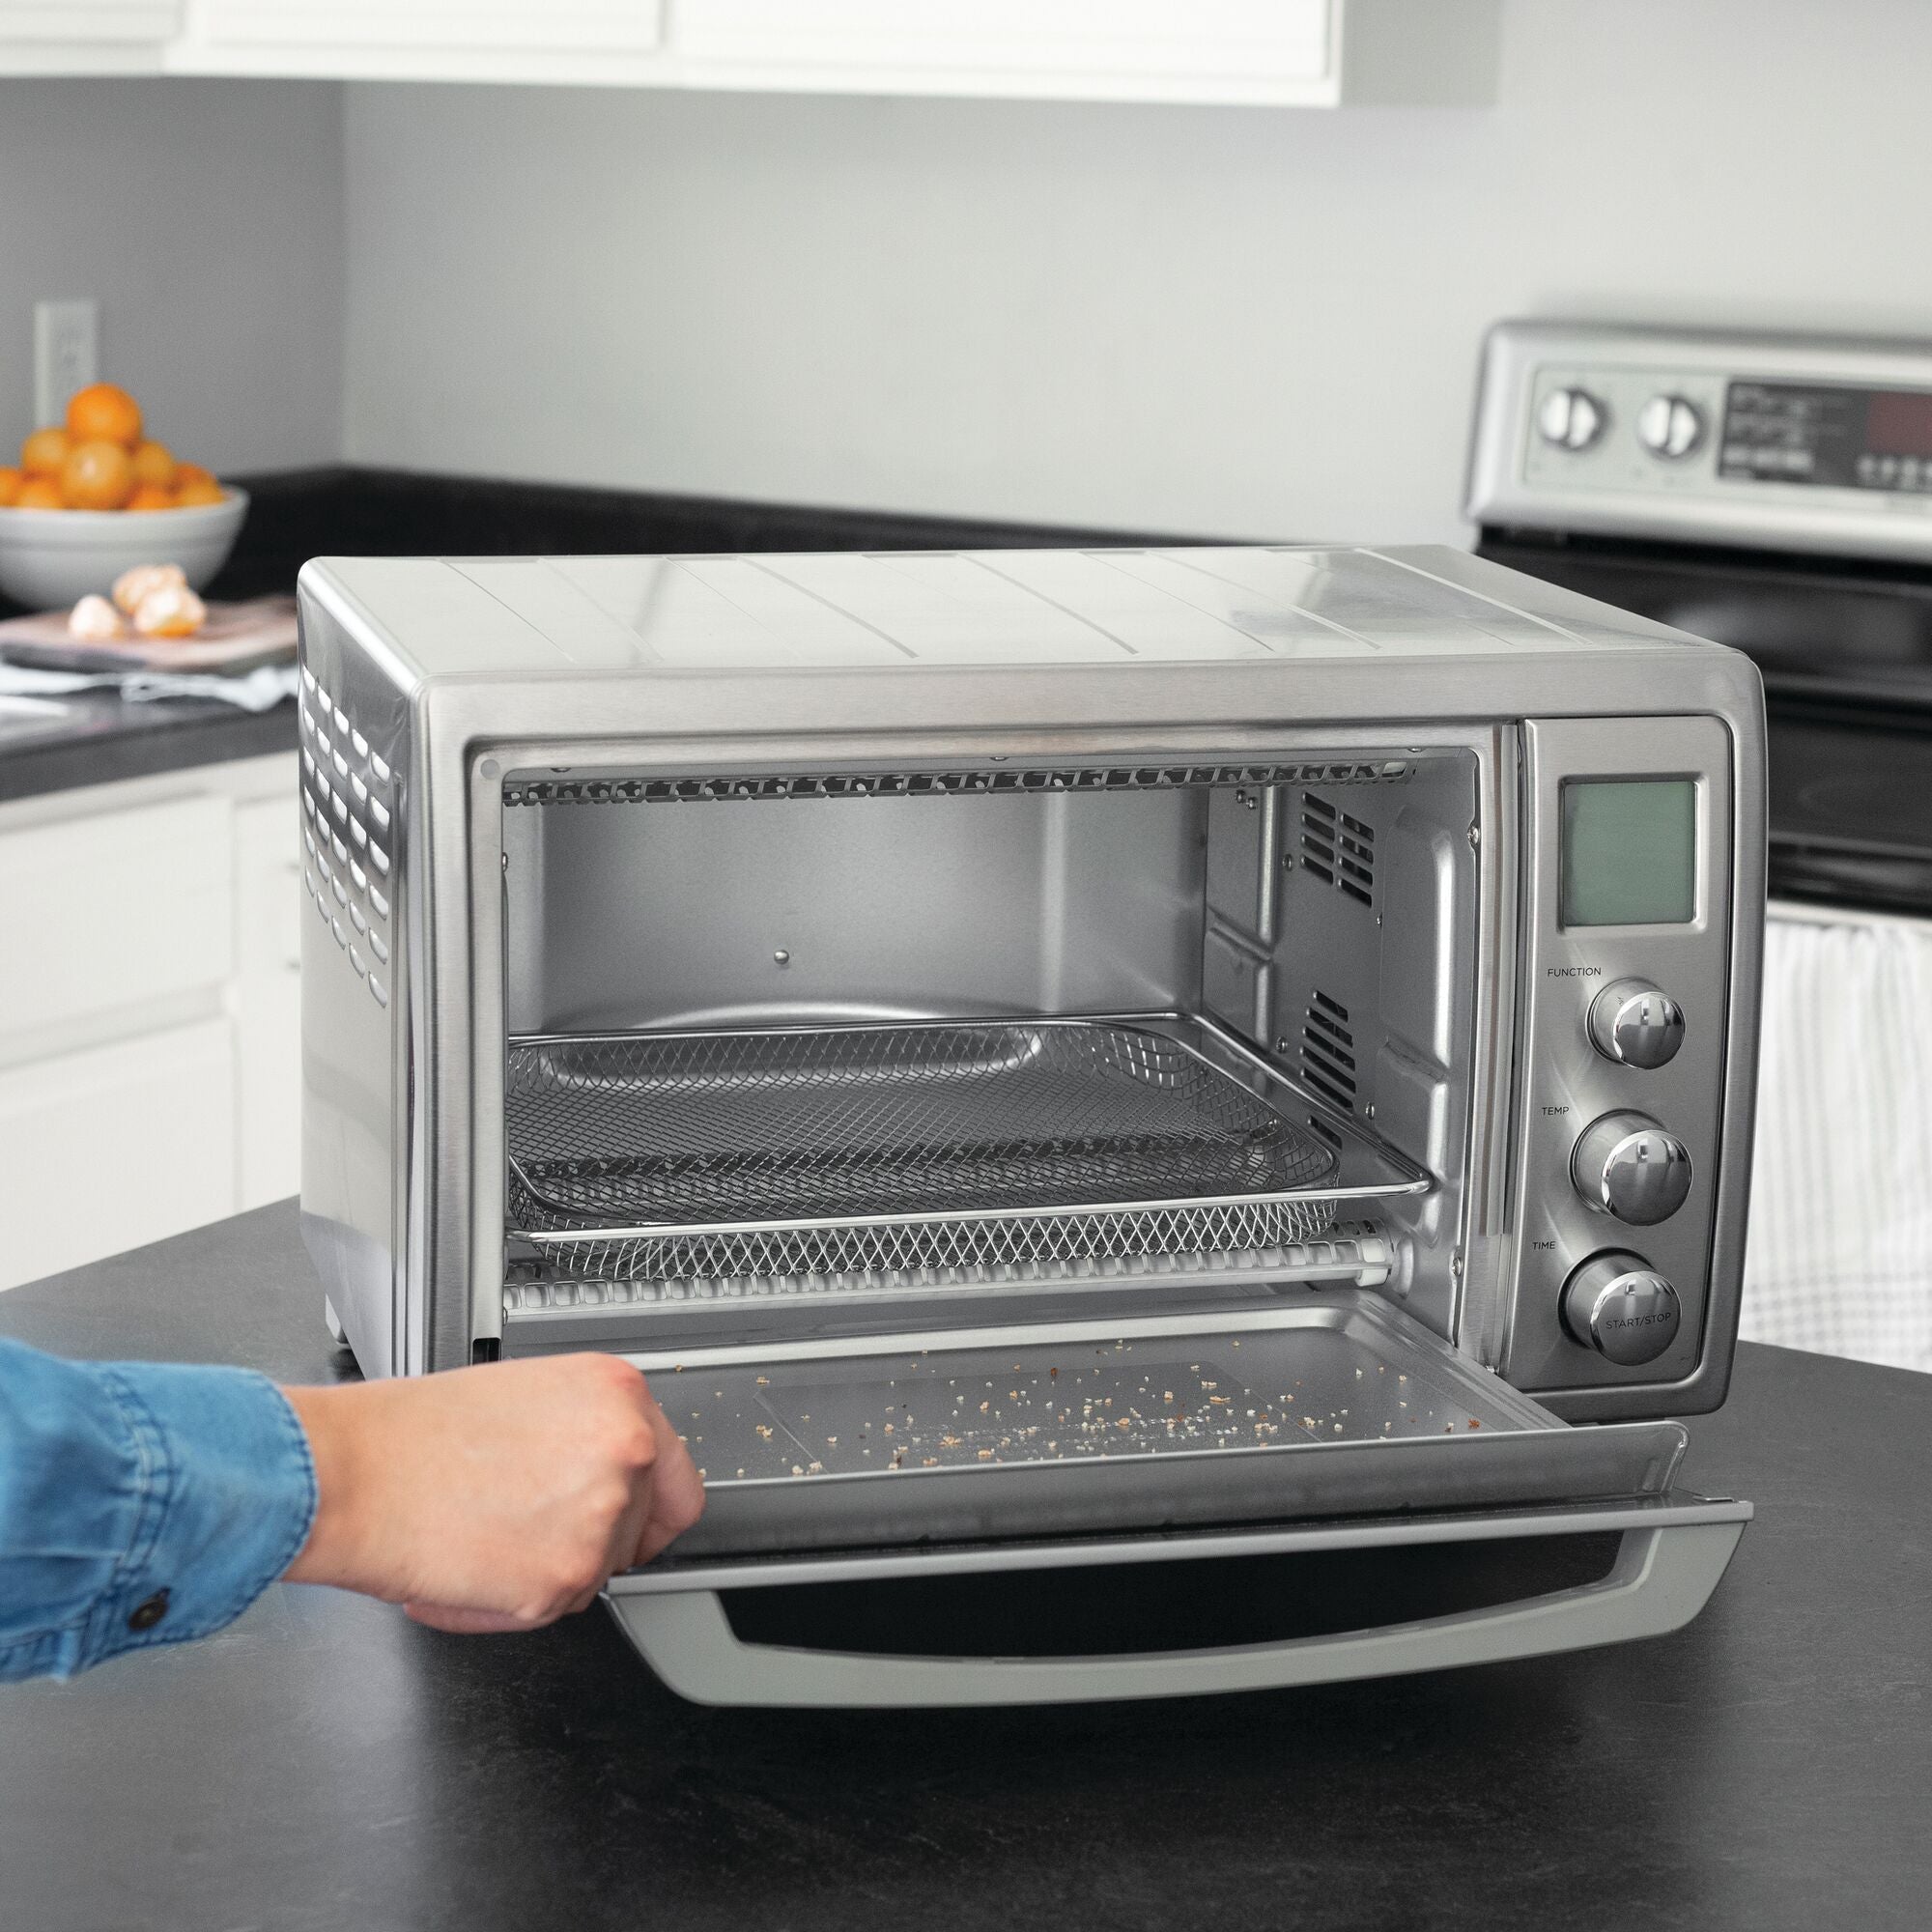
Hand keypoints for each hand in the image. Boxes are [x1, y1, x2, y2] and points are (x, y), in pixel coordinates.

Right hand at [281, 1353, 704, 1632]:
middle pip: (638, 1531)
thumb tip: (609, 1476)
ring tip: (484, 1531)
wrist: (354, 1473)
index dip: (647, 1509)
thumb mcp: (530, 1398)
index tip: (628, 1524)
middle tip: (521, 1522)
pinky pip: (551, 1611)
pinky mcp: (566, 1577)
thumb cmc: (415, 1436)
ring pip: (596, 1573)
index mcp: (619, 1394)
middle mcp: (625, 1449)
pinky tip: (469, 1562)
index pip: (677, 1478)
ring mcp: (602, 1515)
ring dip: (547, 1571)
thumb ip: (586, 1434)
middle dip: (585, 1539)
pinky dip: (509, 1604)